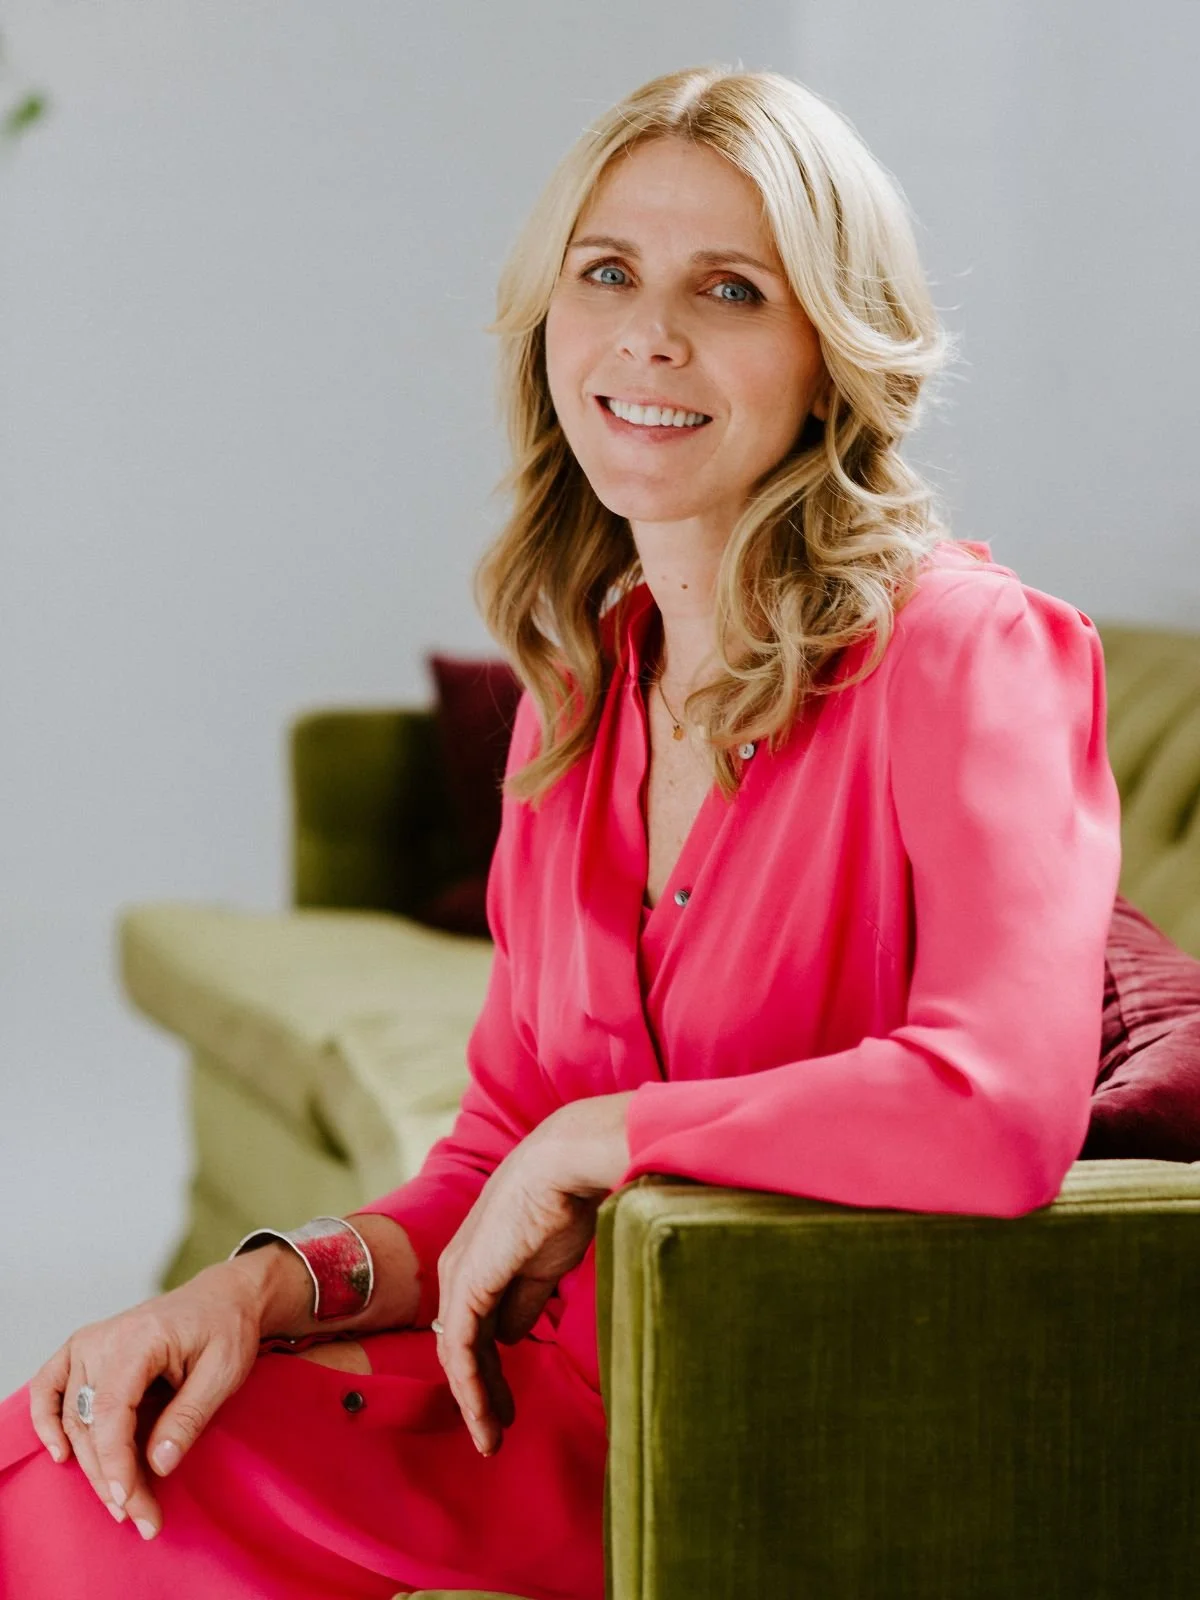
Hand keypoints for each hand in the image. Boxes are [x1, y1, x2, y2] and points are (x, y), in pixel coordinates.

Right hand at [27, 1258, 267, 1538]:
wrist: (223, 1297)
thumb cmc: (227, 1328)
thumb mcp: (224, 1371)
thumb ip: (189, 1416)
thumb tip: (158, 1465)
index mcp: (141, 1338)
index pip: (112, 1412)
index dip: (115, 1464)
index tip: (131, 1504)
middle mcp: (106, 1338)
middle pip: (91, 1423)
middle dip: (112, 1478)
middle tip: (142, 1517)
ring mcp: (91, 1342)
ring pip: (74, 1417)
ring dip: (90, 1465)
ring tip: (121, 1504)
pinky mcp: (85, 1350)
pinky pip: (49, 1386)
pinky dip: (46, 1420)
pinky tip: (61, 1454)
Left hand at [433, 1091, 631, 1455]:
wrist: (565, 1164)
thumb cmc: (563, 1201)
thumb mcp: (543, 1262)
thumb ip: (523, 1298)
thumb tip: (510, 1336)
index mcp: (477, 1259)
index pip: (472, 1327)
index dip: (487, 1369)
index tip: (507, 1405)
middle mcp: (459, 1269)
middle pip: (461, 1344)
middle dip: (480, 1392)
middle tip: (497, 1432)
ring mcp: (459, 1278)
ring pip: (458, 1354)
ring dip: (476, 1400)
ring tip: (492, 1438)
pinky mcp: (468, 1286)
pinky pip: (462, 1349)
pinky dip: (472, 1387)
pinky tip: (486, 1414)